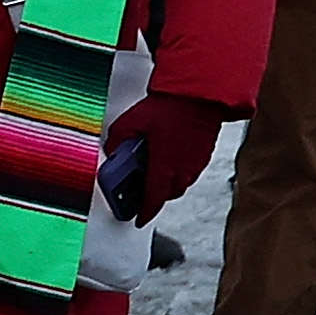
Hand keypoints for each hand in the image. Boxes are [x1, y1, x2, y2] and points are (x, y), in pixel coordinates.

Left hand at [100, 91, 234, 216]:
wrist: (200, 95)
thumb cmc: (170, 106)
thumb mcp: (132, 120)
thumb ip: (117, 138)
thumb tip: (111, 149)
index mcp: (164, 165)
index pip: (154, 199)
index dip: (146, 212)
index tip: (139, 219)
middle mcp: (182, 168)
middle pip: (167, 195)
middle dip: (154, 197)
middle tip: (141, 193)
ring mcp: (195, 163)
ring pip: (180, 185)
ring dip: (167, 185)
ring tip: (153, 174)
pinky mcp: (204, 155)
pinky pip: (190, 173)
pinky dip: (178, 173)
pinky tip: (169, 160)